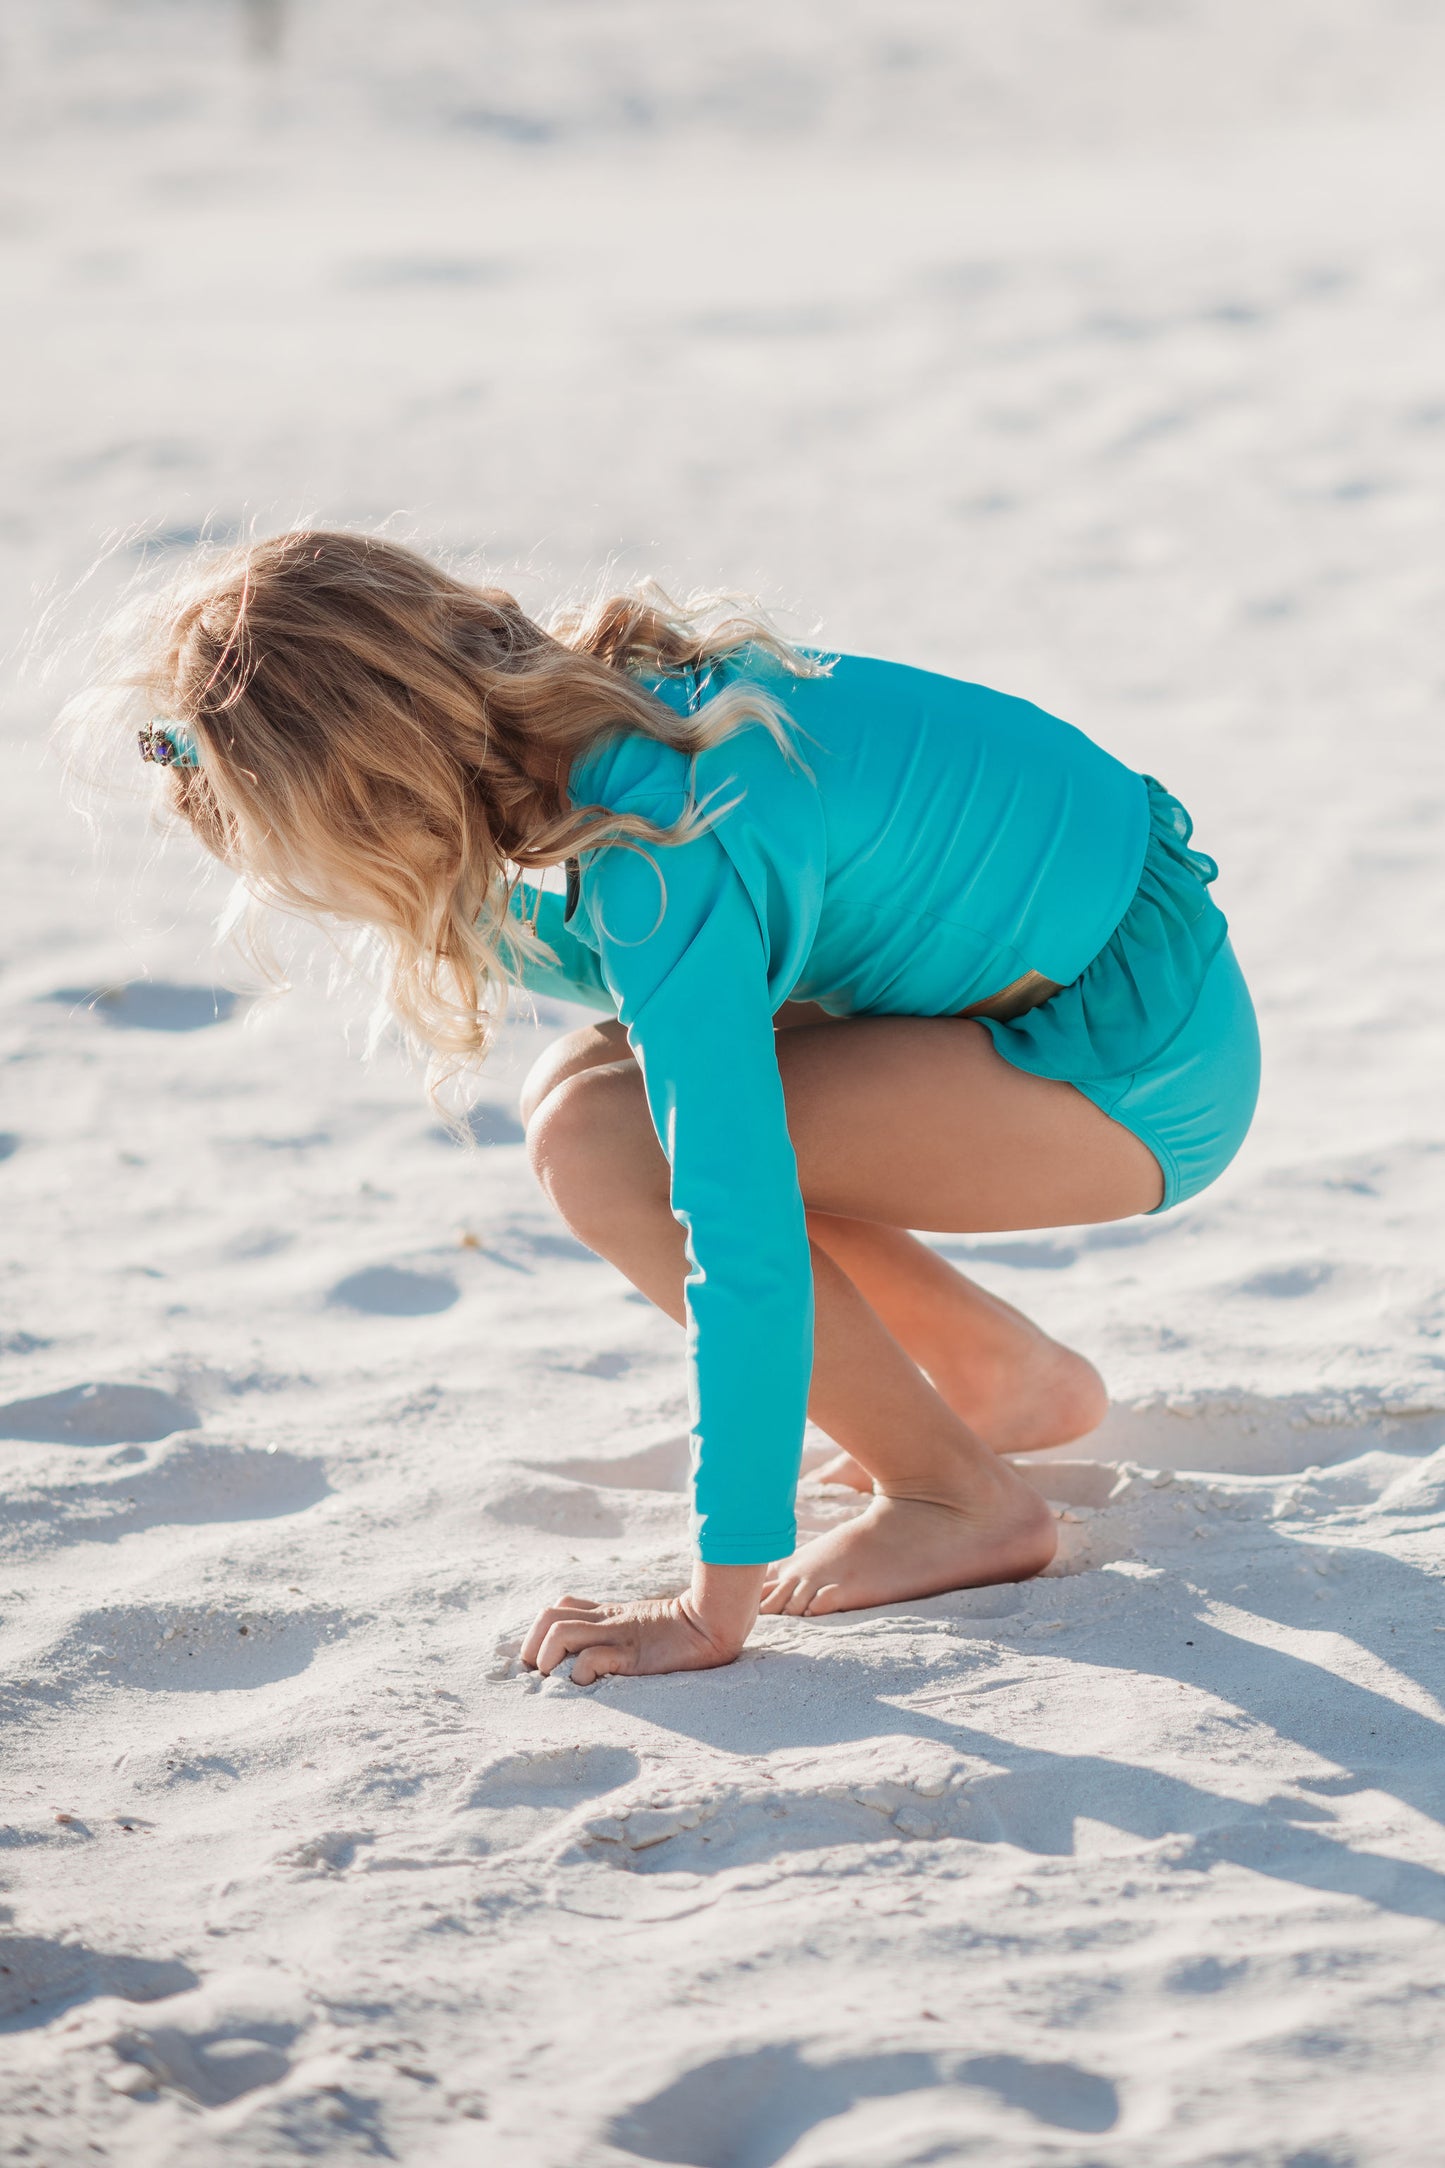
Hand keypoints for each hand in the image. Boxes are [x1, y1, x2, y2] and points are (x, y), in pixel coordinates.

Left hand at [522, 1562, 766, 1683]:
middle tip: (539, 1673)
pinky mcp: (630, 1655)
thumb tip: (598, 1655)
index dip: (539, 1633)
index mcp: (607, 1615)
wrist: (712, 1625)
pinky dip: (579, 1675)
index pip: (560, 1607)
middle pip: (548, 1616)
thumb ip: (622, 1630)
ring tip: (555, 1678)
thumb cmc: (682, 1631)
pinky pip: (591, 1659)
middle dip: (532, 1646)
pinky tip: (589, 1685)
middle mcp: (605, 1622)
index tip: (539, 1663)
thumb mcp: (643, 1625)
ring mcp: (616, 1636)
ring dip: (546, 1659)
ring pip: (559, 1632)